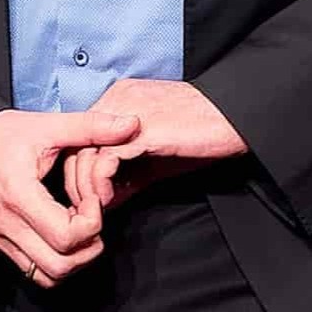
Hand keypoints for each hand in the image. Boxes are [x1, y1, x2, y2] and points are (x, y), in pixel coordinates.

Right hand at [0, 103, 140, 285]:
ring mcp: (3, 238)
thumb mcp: (46, 126)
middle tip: (91, 219)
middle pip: (60, 265)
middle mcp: (8, 225)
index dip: (92, 222)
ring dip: (73, 260)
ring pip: (47, 277)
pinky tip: (62, 235)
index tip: (92, 199)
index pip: (66, 236)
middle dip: (88, 248)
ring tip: (79, 230)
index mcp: (19, 195)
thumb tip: (132, 123)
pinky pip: (33, 271)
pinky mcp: (1, 243)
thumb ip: (91, 126)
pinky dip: (55, 262)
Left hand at [58, 75, 248, 210]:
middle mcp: (117, 101)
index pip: (79, 137)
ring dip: (85, 187)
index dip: (79, 171)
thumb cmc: (204, 135)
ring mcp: (126, 113)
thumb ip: (129, 175)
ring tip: (96, 209)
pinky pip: (105, 159)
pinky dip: (101, 183)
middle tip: (85, 210)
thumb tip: (107, 200)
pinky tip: (110, 200)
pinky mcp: (141, 130)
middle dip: (75, 182)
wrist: (238, 117)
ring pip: (83, 152)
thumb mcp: (157, 159)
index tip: (88, 199)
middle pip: (73, 143)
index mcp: (119, 102)